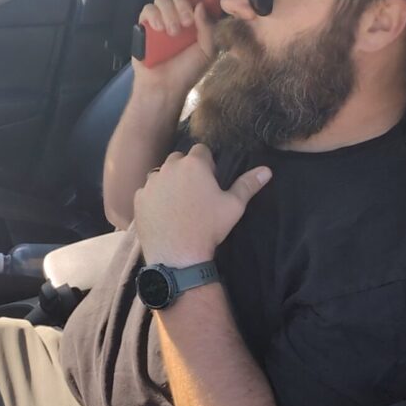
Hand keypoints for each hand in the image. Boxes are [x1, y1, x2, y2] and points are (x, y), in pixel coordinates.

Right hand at [133, 0, 217, 98]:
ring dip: (169, 12)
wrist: (164, 87)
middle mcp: (180, 14)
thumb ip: (208, 28)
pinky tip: (159, 29)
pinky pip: (148, 8)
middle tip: (186, 23)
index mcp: (197, 19)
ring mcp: (162, 18)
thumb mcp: (207, 51)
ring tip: (172, 32)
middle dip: (183, 3)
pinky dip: (155, 15)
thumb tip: (200, 6)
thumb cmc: (187, 71)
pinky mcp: (145, 24)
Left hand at [134, 144, 271, 266]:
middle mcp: (169, 167)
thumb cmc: (209, 228)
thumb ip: (248, 185)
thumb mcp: (234, 206)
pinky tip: (164, 213)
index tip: (210, 180)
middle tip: (195, 192)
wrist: (177, 255)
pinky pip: (147, 191)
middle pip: (179, 159)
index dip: (207, 164)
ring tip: (178, 203)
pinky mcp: (138, 198)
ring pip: (161, 174)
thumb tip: (267, 170)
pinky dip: (154, 197)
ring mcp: (151, 183)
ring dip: (169, 181)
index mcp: (194, 164)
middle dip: (186, 169)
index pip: (201, 150)